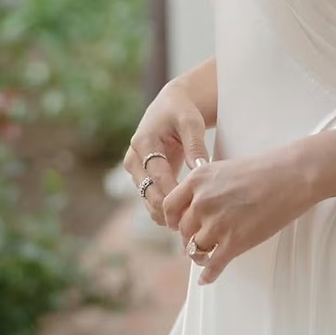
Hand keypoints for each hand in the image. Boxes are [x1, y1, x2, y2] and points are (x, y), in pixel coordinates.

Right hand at [122, 81, 210, 227]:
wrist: (170, 106)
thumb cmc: (182, 112)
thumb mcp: (191, 123)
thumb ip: (195, 146)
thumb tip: (201, 169)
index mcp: (143, 142)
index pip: (157, 174)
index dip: (171, 192)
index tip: (188, 208)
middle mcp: (134, 158)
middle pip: (147, 191)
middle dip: (166, 209)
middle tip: (187, 225)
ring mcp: (135, 170)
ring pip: (146, 198)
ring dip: (163, 213)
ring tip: (185, 228)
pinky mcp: (142, 177)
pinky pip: (150, 198)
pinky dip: (162, 210)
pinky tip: (179, 221)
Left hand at [161, 148, 315, 284]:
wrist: (291, 176)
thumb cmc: (264, 169)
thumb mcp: (223, 169)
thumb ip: (205, 186)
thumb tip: (196, 207)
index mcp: (197, 180)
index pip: (169, 207)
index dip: (172, 220)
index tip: (177, 225)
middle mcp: (201, 202)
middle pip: (183, 230)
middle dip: (190, 237)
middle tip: (197, 241)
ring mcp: (217, 223)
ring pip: (196, 249)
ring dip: (200, 255)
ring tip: (206, 256)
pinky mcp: (234, 242)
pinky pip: (213, 265)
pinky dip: (208, 274)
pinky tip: (207, 279)